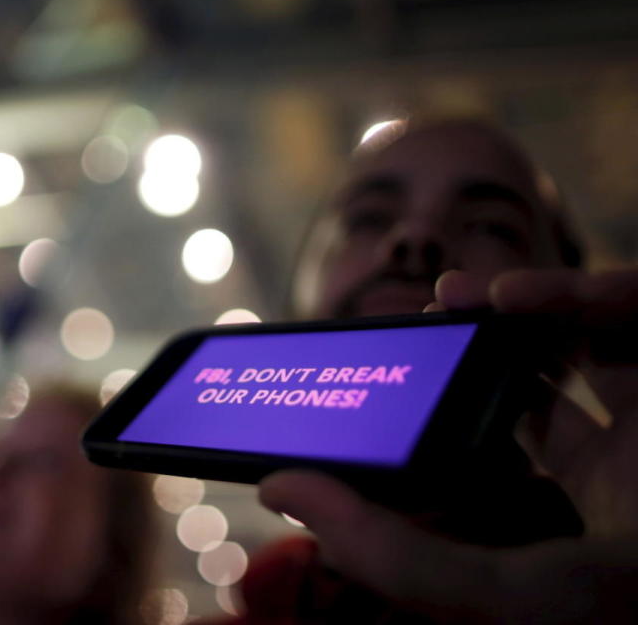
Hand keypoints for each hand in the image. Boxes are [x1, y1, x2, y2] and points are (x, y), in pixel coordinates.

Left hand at [258, 267, 637, 622]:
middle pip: (535, 387)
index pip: (488, 462)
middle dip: (472, 350)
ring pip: (583, 339)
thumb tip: (283, 491)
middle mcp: (622, 467)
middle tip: (409, 330)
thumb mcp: (506, 597)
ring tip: (451, 296)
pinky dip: (577, 293)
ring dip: (516, 308)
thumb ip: (396, 558)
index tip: (351, 404)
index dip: (424, 427)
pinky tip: (505, 295)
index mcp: (574, 522)